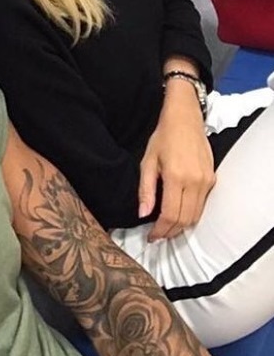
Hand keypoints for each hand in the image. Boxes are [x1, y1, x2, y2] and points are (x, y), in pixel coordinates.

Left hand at [138, 81, 214, 240]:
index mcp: (176, 177)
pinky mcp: (212, 179)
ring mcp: (207, 181)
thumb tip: (143, 214)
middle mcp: (195, 182)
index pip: (170, 214)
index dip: (160, 230)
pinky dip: (190, 214)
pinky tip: (178, 214)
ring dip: (181, 226)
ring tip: (166, 229)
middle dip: (171, 232)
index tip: (151, 237)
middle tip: (158, 236)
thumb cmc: (163, 138)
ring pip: (196, 215)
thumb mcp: (147, 162)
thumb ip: (145, 190)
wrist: (185, 119)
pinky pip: (202, 205)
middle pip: (185, 219)